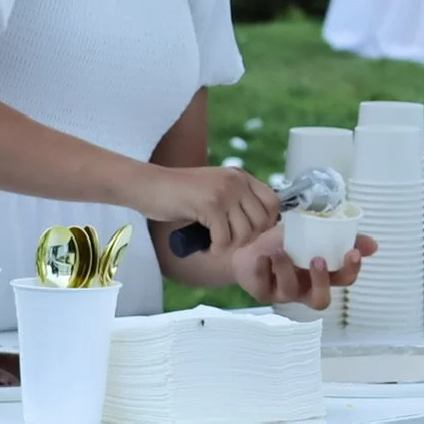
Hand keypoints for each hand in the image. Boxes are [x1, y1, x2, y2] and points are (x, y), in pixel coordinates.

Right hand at [129, 165, 279, 252]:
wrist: (149, 186)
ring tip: (216, 244)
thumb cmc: (179, 194)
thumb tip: (261, 229)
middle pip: (262, 221)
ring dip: (231, 246)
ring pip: (245, 232)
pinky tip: (208, 246)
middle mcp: (236, 180)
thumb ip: (236, 201)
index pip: (273, 202)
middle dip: (247, 239)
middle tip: (229, 242)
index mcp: (240, 176)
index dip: (266, 223)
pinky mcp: (210, 205)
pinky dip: (217, 248)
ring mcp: (224, 191)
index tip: (249, 233)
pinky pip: (225, 238)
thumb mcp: (215, 190)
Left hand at [234, 229, 376, 309]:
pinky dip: (262, 268)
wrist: (251, 244)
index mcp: (323, 276)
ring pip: (289, 292)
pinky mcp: (261, 293)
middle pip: (320, 301)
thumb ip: (341, 237)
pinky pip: (263, 286)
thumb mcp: (313, 233)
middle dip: (321, 281)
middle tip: (318, 260)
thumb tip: (374, 245)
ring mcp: (283, 294)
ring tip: (280, 251)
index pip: (344, 280)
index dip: (351, 270)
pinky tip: (261, 256)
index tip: (352, 252)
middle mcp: (305, 290)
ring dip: (286, 269)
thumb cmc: (286, 241)